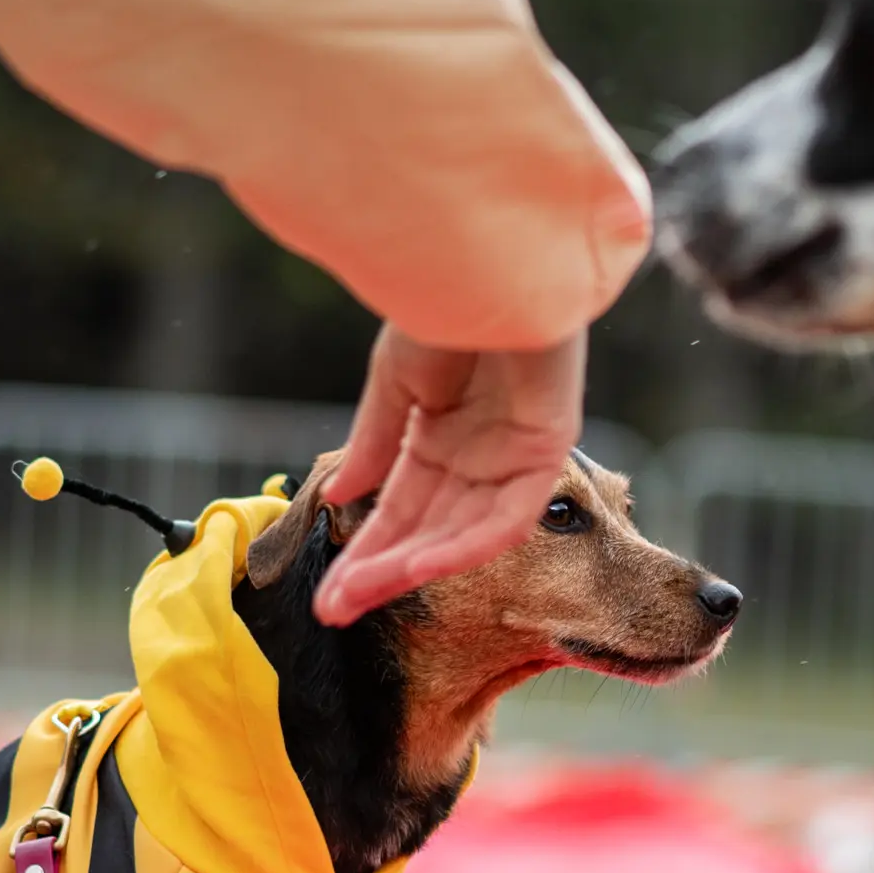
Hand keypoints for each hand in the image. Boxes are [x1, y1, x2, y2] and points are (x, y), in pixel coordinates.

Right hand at [312, 326, 585, 625]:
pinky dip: (464, 544)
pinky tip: (418, 566)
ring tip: (359, 595)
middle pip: (427, 531)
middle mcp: (478, 456)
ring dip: (410, 566)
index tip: (327, 593)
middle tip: (333, 610)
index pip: (401, 510)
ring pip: (460, 534)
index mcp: (442, 436)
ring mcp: (512, 457)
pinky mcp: (546, 453)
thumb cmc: (445, 305)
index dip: (364, 553)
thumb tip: (338, 500)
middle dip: (380, 572)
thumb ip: (374, 444)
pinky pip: (506, 517)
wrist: (489, 262)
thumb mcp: (395, 382)